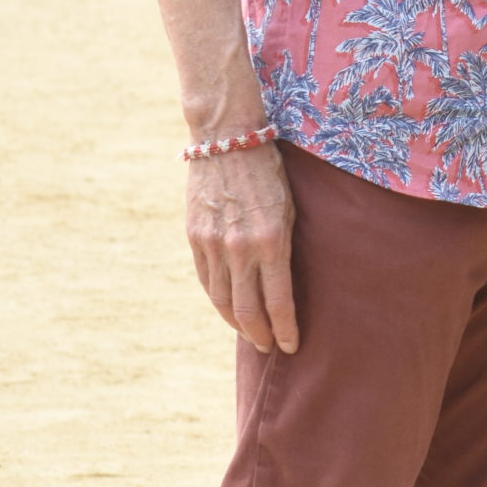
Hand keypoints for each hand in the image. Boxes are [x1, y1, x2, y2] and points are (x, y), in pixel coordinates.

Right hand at [185, 144, 298, 353]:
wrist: (227, 139)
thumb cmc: (270, 173)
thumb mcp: (290, 209)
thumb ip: (284, 250)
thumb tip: (283, 288)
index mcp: (271, 241)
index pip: (278, 303)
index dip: (285, 330)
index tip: (292, 346)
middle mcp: (240, 248)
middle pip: (246, 311)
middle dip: (261, 335)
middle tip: (269, 347)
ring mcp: (213, 244)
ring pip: (222, 300)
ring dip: (237, 323)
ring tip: (251, 333)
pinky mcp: (194, 237)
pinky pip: (206, 280)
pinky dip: (217, 299)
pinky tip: (229, 308)